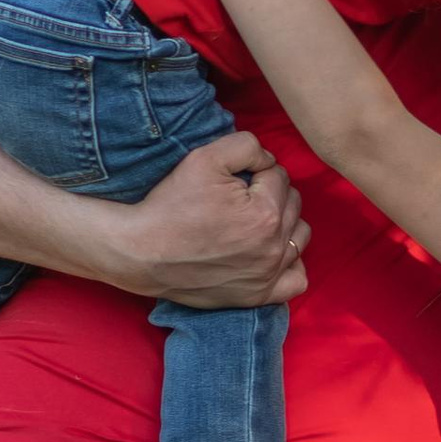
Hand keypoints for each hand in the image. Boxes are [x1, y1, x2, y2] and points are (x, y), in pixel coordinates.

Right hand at [83, 130, 309, 306]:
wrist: (142, 252)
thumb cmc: (171, 204)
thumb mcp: (205, 157)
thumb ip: (247, 146)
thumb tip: (269, 159)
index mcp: (266, 213)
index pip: (279, 176)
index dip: (255, 170)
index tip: (230, 179)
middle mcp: (273, 247)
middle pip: (292, 204)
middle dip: (271, 193)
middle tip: (239, 197)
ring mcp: (267, 275)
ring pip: (298, 237)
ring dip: (284, 223)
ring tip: (254, 220)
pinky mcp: (257, 296)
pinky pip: (296, 281)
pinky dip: (290, 264)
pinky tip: (270, 252)